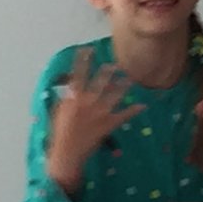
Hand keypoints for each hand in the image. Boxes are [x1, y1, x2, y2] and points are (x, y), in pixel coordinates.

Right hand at [46, 49, 145, 193]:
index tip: (87, 49)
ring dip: (123, 86)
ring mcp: (100, 113)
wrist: (68, 152)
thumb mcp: (60, 111)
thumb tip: (69, 86)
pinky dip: (133, 110)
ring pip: (114, 95)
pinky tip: (142, 105)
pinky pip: (124, 115)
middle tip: (115, 63)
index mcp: (74, 98)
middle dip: (108, 72)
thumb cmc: (61, 132)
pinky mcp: (109, 124)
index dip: (82, 61)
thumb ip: (66, 97)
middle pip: (100, 82)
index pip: (78, 75)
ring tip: (130, 78)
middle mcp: (88, 102)